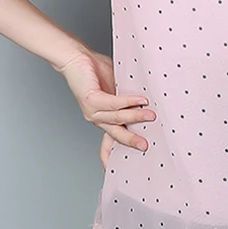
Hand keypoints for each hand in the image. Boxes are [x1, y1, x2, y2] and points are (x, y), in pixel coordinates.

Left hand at [53, 48, 154, 165]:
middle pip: (116, 135)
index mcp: (102, 119)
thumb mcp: (117, 90)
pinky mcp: (91, 99)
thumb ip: (128, 101)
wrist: (76, 58)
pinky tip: (140, 100)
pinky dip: (128, 102)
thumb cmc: (97, 72)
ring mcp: (92, 111)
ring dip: (135, 118)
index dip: (114, 158)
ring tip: (151, 115)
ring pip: (117, 119)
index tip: (124, 170)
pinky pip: (113, 104)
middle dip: (132, 142)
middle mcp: (96, 119)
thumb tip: (150, 104)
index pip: (108, 144)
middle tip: (146, 147)